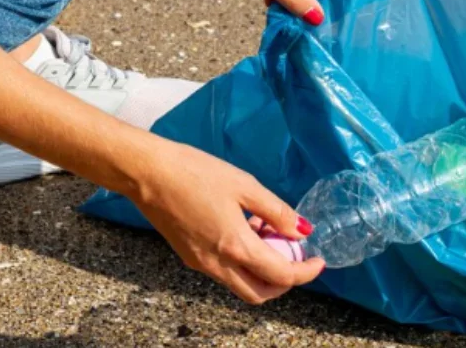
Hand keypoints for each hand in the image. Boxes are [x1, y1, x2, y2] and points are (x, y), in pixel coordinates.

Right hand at [130, 140, 324, 303]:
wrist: (147, 173)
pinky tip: (242, 230)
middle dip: (284, 283)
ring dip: (261, 272)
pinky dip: (240, 262)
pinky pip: (222, 272)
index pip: (281, 275)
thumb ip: (276, 211)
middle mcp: (217, 264)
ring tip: (267, 236)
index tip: (319, 260)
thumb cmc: (194, 172)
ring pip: (240, 285)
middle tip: (296, 258)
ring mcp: (200, 263)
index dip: (306, 272)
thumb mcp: (244, 185)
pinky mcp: (188, 255)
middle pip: (260, 293)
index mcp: (235, 246)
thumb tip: (301, 230)